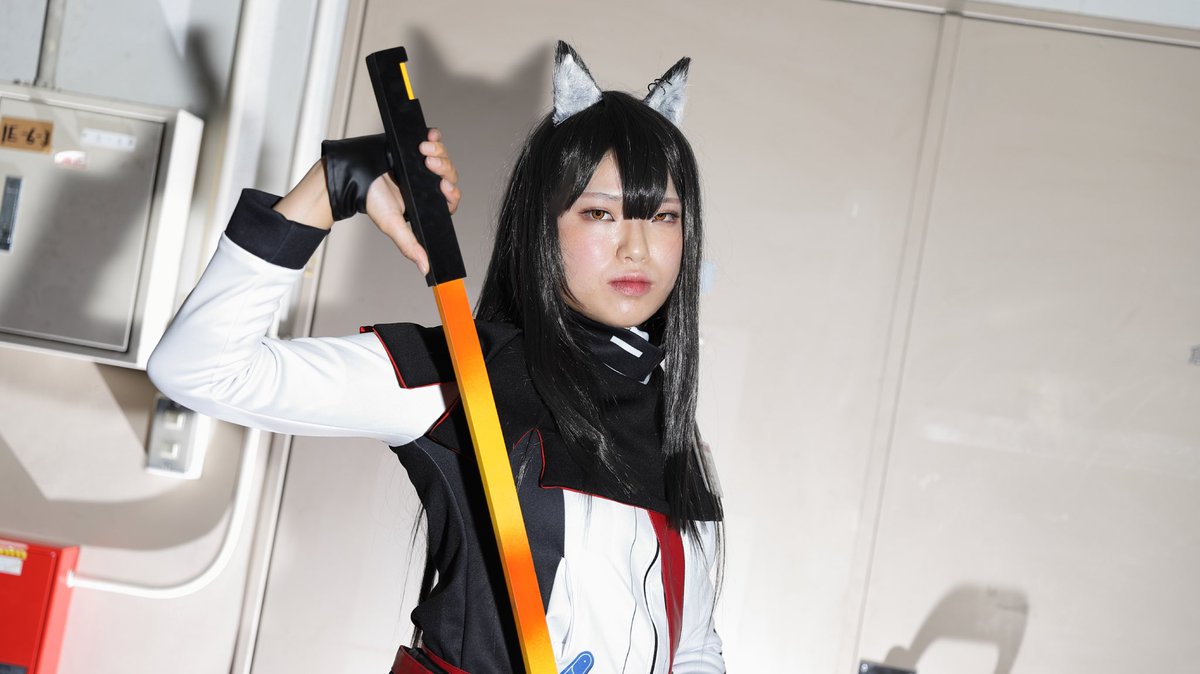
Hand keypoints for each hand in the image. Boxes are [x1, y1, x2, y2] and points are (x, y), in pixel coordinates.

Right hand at [364, 128, 460, 274]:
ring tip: (423, 149)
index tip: (444, 187)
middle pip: (449, 175)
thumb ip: (410, 245)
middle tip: (429, 163)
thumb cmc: (372, 200)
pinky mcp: (415, 146)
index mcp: (427, 202)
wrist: (352, 175)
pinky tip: (431, 135)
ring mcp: (422, 164)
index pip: (450, 199)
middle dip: (443, 167)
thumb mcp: (393, 225)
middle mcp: (427, 183)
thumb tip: (426, 268)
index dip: (452, 192)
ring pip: (443, 156)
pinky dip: (435, 136)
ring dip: (438, 151)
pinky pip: (433, 140)